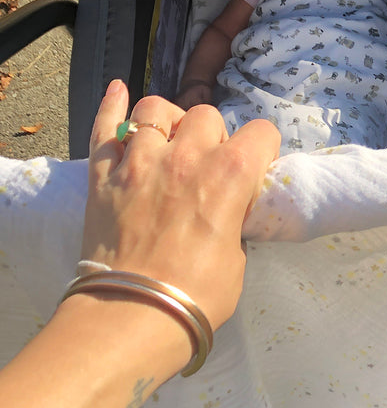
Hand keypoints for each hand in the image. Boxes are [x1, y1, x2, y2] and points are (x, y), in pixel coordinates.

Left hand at [84, 80, 280, 331]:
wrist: (132, 317)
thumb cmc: (197, 295)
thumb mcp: (238, 256)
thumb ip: (233, 220)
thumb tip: (224, 214)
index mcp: (232, 174)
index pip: (261, 132)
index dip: (262, 149)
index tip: (256, 167)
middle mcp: (188, 156)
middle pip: (207, 115)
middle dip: (213, 135)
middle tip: (208, 163)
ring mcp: (141, 161)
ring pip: (156, 109)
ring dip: (168, 119)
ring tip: (168, 139)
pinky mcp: (103, 176)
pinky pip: (105, 127)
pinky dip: (112, 105)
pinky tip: (118, 90)